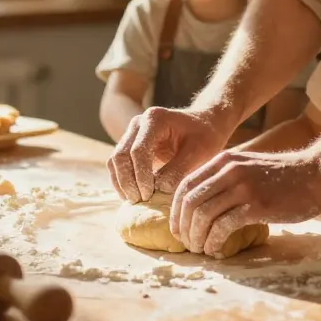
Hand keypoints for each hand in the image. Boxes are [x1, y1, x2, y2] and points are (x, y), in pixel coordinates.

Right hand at [107, 106, 231, 202]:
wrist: (204, 125)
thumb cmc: (205, 137)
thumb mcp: (198, 152)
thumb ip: (178, 170)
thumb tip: (158, 189)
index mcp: (155, 119)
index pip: (138, 150)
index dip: (141, 175)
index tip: (149, 195)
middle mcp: (139, 123)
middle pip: (121, 155)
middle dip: (128, 181)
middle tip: (140, 201)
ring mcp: (132, 133)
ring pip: (115, 160)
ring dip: (122, 183)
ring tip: (135, 201)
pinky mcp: (131, 145)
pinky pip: (118, 165)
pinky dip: (122, 181)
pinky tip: (133, 196)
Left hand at [170, 147, 320, 256]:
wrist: (317, 173)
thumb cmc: (284, 176)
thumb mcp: (248, 167)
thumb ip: (225, 179)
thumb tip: (202, 205)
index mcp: (224, 161)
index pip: (185, 185)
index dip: (175, 210)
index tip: (178, 228)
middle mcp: (229, 170)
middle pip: (189, 202)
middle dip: (183, 227)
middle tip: (187, 244)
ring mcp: (242, 187)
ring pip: (203, 215)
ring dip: (196, 237)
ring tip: (200, 249)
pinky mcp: (256, 205)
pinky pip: (223, 226)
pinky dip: (214, 241)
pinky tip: (216, 249)